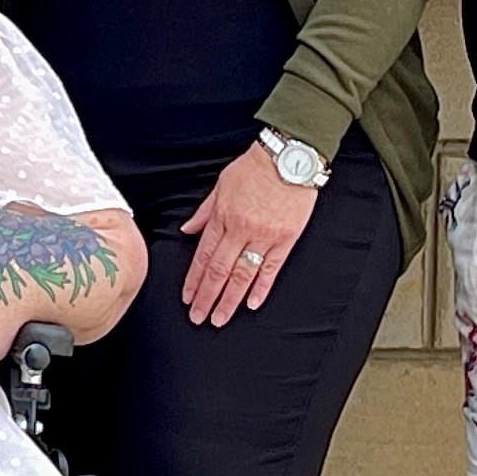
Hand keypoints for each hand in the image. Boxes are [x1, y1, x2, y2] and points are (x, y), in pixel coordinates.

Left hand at [178, 143, 320, 325]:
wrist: (289, 157)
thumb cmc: (254, 167)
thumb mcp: (221, 185)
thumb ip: (204, 212)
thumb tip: (187, 230)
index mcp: (222, 217)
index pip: (203, 257)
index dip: (194, 281)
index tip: (188, 298)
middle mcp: (241, 230)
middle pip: (219, 271)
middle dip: (207, 298)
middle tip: (199, 318)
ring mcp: (264, 236)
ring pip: (243, 275)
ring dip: (230, 300)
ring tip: (220, 318)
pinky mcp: (286, 238)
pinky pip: (272, 268)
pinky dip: (261, 288)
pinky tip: (252, 304)